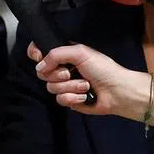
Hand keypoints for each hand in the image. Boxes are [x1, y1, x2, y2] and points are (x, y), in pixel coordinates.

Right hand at [27, 41, 142, 113]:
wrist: (118, 91)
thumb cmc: (103, 68)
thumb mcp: (80, 52)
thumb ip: (55, 54)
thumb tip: (39, 67)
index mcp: (64, 56)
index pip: (38, 52)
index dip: (36, 55)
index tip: (40, 58)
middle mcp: (61, 70)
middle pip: (42, 73)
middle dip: (58, 74)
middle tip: (72, 73)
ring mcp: (64, 86)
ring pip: (51, 87)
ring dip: (70, 87)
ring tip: (86, 86)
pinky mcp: (69, 101)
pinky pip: (60, 100)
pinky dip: (73, 98)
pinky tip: (84, 97)